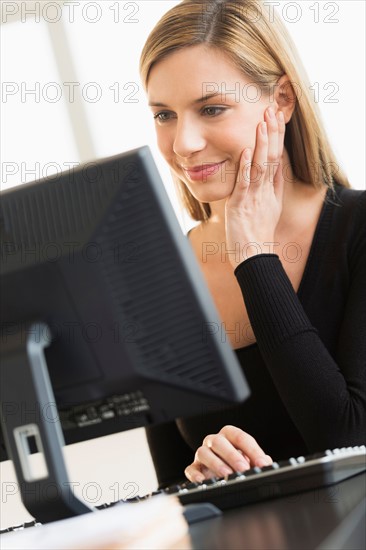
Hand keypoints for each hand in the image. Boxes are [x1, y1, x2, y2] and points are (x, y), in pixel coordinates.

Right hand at [184, 425, 271, 481]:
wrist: (219, 473)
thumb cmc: (235, 463)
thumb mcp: (249, 460)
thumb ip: (257, 460)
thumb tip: (267, 462)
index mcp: (228, 436)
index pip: (240, 437)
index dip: (252, 450)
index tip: (262, 463)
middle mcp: (214, 442)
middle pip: (219, 441)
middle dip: (232, 455)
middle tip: (243, 468)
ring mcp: (202, 455)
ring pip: (203, 452)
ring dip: (216, 463)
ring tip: (227, 475)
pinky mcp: (194, 469)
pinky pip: (190, 469)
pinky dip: (196, 475)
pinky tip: (204, 481)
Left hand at [225, 107, 285, 268]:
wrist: (254, 256)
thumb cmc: (257, 233)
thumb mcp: (271, 207)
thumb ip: (274, 185)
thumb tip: (277, 165)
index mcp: (271, 190)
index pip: (277, 157)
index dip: (277, 137)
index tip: (276, 118)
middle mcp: (265, 190)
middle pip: (272, 157)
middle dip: (273, 133)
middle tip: (273, 110)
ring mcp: (255, 196)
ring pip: (261, 165)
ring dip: (262, 143)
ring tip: (263, 121)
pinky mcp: (242, 205)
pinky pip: (246, 182)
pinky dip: (247, 165)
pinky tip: (247, 149)